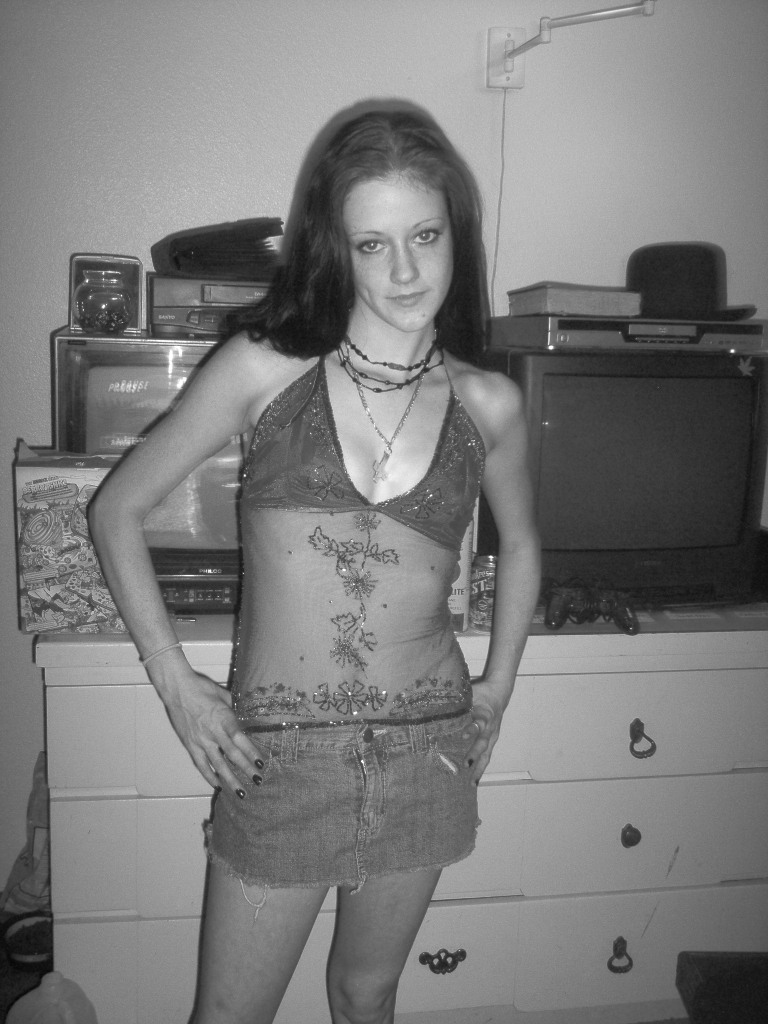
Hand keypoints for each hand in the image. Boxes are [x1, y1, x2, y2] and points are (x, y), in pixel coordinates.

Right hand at [160, 669, 264, 794]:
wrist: (177, 689)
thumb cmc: (202, 688)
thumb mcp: (224, 695)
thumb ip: (236, 708)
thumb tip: (248, 716)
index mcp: (223, 717)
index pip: (240, 738)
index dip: (251, 752)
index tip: (261, 762)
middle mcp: (212, 731)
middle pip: (232, 754)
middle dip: (246, 769)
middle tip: (258, 780)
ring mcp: (200, 740)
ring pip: (217, 764)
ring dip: (230, 779)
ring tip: (241, 791)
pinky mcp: (190, 745)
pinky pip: (201, 764)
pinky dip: (209, 776)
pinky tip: (218, 784)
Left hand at [463, 678, 509, 783]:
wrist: (498, 693)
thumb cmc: (480, 693)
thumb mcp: (470, 693)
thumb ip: (459, 702)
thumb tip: (438, 706)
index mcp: (485, 714)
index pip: (479, 723)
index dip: (471, 730)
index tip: (463, 736)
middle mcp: (490, 728)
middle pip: (483, 743)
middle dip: (474, 754)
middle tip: (465, 765)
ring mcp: (492, 736)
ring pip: (486, 754)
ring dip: (479, 768)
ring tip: (472, 783)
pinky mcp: (491, 742)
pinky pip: (486, 757)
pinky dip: (481, 769)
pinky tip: (474, 781)